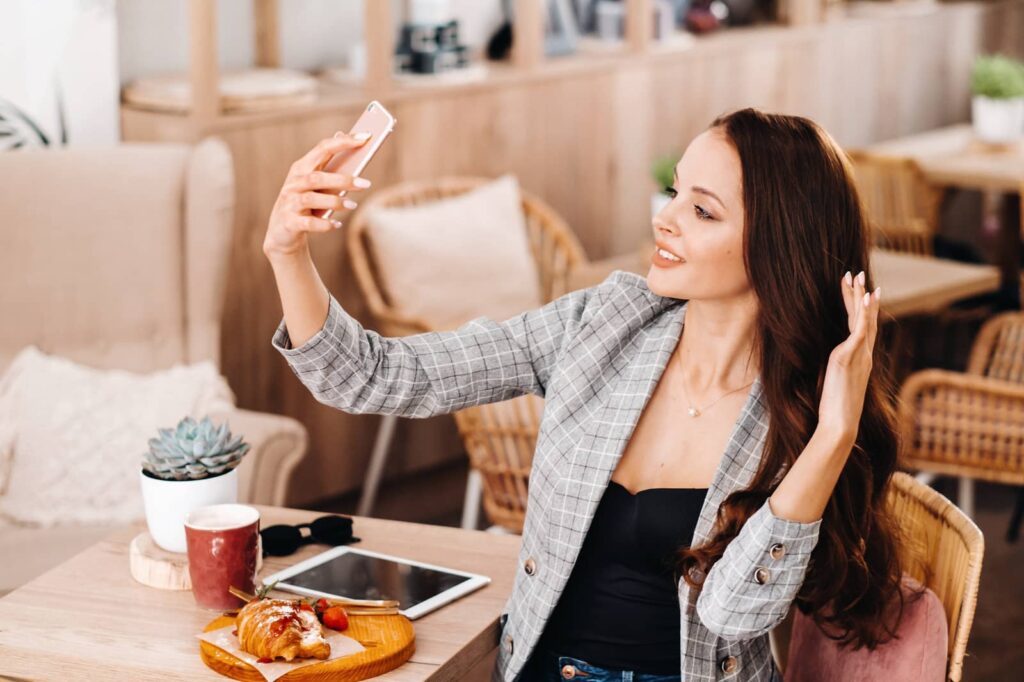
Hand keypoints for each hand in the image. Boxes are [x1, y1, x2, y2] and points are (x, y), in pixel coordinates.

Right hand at [262, 132, 372, 259]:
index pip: (322, 149)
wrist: (282, 233)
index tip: (365, 138)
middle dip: (343, 179)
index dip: (343, 143)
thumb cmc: (305, 204)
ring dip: (335, 202)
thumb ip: (327, 163)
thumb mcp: (314, 183)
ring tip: (353, 205)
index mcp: (301, 168)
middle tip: (366, 184)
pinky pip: (309, 223)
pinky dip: (325, 224)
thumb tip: (342, 134)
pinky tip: (337, 224)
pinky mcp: (290, 222)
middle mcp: (293, 183)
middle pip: (318, 177)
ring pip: (312, 199)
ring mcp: (289, 203)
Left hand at [817, 270, 880, 444]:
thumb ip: (837, 370)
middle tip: (860, 274)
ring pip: (862, 319)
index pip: (862, 328)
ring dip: (860, 296)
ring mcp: (859, 355)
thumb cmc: (836, 410)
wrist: (840, 424)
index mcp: (860, 360)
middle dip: (862, 295)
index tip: (864, 292)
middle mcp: (863, 355)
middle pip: (865, 318)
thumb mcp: (836, 384)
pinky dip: (863, 313)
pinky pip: (859, 330)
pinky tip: (864, 297)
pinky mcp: (849, 357)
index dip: (863, 309)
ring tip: (858, 276)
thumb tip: (831, 365)